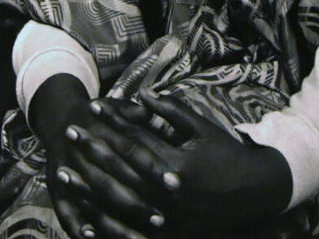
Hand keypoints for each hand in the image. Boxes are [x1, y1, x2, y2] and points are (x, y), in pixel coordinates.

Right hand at [29, 75, 165, 238]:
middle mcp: (84, 152)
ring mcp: (68, 172)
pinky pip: (65, 213)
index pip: (132, 149)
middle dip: (137, 202)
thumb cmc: (102, 118)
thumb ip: (138, 114)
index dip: (153, 167)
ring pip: (92, 200)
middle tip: (161, 219)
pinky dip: (78, 226)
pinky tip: (93, 237)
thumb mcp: (118, 107)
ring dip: (115, 222)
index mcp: (103, 130)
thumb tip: (158, 116)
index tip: (175, 183)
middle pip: (112, 179)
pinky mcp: (56, 192)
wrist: (61, 120)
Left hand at [73, 91, 291, 236]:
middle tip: (70, 131)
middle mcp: (167, 195)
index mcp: (176, 166)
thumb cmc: (227, 155)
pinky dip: (105, 228)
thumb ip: (171, 111)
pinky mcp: (167, 236)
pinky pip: (128, 234)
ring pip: (117, 203)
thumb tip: (142, 94)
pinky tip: (85, 220)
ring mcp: (166, 219)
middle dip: (91, 150)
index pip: (135, 140)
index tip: (92, 108)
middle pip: (120, 170)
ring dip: (88, 188)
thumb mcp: (202, 128)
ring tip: (63, 174)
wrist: (254, 194)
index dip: (111, 123)